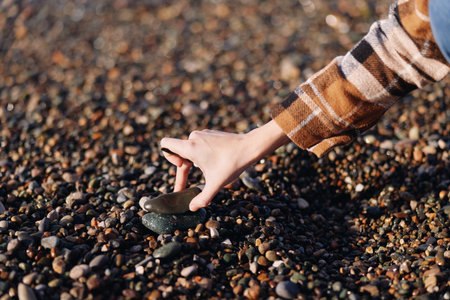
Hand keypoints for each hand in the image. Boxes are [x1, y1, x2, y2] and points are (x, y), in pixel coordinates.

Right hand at [160, 120, 289, 210]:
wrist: (250, 147)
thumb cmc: (232, 164)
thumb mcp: (216, 184)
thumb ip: (202, 197)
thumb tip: (192, 208)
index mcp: (191, 147)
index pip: (165, 144)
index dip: (167, 157)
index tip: (181, 167)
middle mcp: (194, 138)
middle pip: (179, 153)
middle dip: (182, 169)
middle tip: (186, 186)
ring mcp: (203, 134)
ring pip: (190, 149)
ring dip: (193, 162)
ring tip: (206, 171)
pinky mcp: (211, 134)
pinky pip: (200, 145)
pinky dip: (201, 155)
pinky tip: (213, 163)